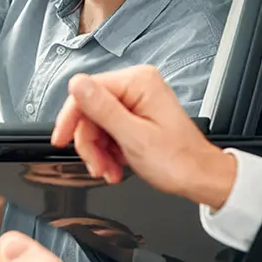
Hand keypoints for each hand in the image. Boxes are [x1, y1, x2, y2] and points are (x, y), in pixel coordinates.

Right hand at [51, 65, 236, 209]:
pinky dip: (107, 151)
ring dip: (98, 151)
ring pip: (96, 123)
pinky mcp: (136, 115)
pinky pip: (108, 130)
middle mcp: (137, 86)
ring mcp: (137, 101)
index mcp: (138, 82)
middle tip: (96, 165)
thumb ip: (103, 109)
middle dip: (89, 142)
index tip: (60, 139)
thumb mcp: (134, 137)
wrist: (200, 178)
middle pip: (90, 109)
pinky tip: (114, 166)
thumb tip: (77, 84)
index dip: (71, 118)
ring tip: (108, 170)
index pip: (87, 90)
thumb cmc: (179, 161)